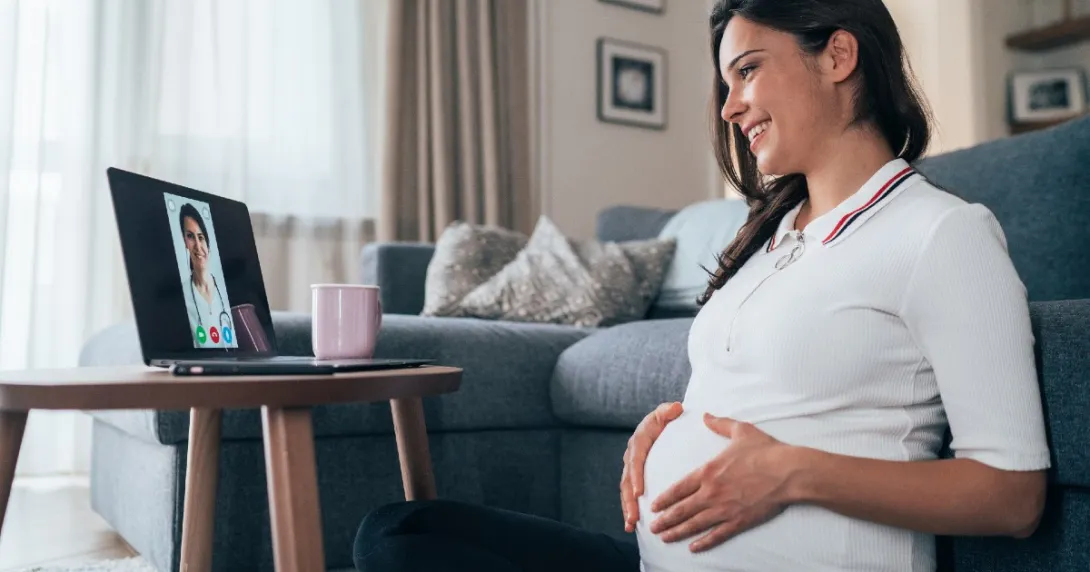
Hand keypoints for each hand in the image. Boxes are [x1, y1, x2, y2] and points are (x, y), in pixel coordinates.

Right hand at [621, 401, 683, 532]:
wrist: (661, 423)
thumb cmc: (666, 418)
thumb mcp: (666, 412)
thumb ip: (669, 411)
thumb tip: (676, 408)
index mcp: (639, 441)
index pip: (635, 460)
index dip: (635, 476)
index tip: (639, 492)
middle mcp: (631, 455)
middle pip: (627, 480)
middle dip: (629, 500)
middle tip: (633, 516)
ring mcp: (632, 468)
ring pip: (626, 490)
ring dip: (627, 508)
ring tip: (630, 525)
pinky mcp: (635, 477)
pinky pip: (630, 494)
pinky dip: (630, 509)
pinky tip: (632, 526)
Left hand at [649, 413, 795, 551]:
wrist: (788, 471)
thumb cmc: (766, 450)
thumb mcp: (740, 430)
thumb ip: (720, 423)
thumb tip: (705, 415)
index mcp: (708, 472)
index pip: (679, 488)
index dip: (664, 499)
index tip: (654, 506)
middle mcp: (711, 492)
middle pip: (681, 510)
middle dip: (665, 520)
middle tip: (652, 528)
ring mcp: (724, 509)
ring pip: (694, 524)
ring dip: (677, 532)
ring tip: (664, 538)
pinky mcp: (739, 520)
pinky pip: (717, 535)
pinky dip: (704, 542)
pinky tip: (693, 548)